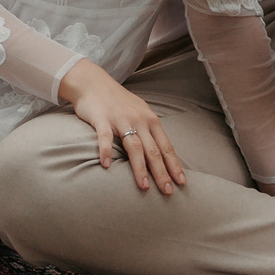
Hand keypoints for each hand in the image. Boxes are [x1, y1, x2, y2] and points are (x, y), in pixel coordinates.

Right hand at [59, 60, 186, 195]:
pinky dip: (105, 151)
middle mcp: (138, 120)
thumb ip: (149, 130)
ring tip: (144, 186)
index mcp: (150, 120)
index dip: (174, 165)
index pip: (166, 146)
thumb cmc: (118, 101)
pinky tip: (106, 166)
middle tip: (168, 191)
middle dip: (162, 172)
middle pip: (153, 150)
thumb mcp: (139, 112)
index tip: (181, 182)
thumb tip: (161, 152)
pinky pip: (104, 137)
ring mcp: (120, 119)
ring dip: (140, 168)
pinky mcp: (101, 118)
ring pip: (134, 146)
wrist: (93, 82)